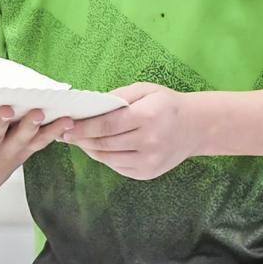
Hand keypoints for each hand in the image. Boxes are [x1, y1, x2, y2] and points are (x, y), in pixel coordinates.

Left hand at [61, 82, 200, 179]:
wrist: (196, 127)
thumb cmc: (167, 105)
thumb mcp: (146, 90)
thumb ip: (118, 97)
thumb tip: (90, 107)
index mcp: (148, 116)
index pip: (106, 125)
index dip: (83, 128)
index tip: (66, 127)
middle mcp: (149, 141)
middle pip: (104, 143)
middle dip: (81, 139)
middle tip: (66, 134)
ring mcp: (149, 161)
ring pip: (107, 158)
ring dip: (90, 149)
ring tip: (80, 140)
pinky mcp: (147, 173)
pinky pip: (117, 167)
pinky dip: (105, 157)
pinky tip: (99, 148)